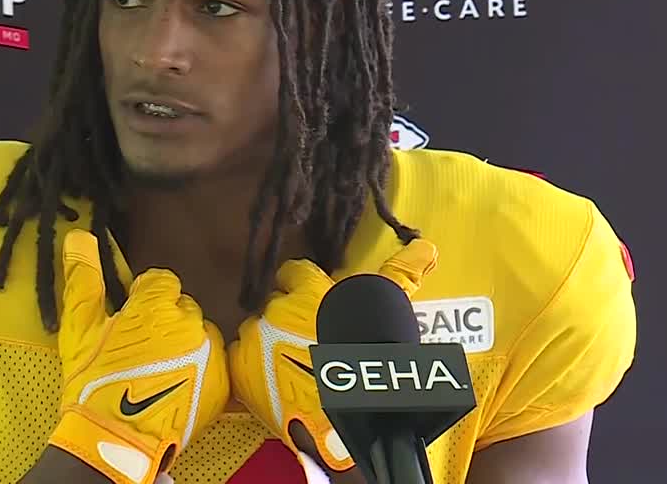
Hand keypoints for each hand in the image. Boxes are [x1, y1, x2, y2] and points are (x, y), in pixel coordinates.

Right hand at [48, 230, 229, 483]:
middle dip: (164, 322)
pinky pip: (214, 362)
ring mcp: (210, 353)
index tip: (130, 320)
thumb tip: (79, 235)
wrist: (116, 440)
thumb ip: (83, 279)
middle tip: (140, 350)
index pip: (161, 281)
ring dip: (184, 344)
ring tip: (159, 372)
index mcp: (157, 304)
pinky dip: (200, 369)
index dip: (143, 299)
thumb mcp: (80, 329)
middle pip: (181, 307)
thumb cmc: (94, 382)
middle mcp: (191, 321)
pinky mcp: (222, 382)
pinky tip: (177, 386)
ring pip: (199, 334)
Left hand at [227, 241, 438, 471]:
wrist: (343, 418)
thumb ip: (400, 276)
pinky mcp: (240, 368)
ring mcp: (254, 338)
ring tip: (290, 363)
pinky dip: (252, 364)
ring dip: (269, 340)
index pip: (294, 272)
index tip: (312, 301)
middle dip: (287, 317)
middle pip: (275, 303)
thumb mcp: (385, 314)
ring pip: (256, 329)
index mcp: (307, 291)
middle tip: (307, 340)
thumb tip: (426, 247)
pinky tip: (272, 378)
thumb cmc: (367, 364)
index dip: (303, 286)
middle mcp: (276, 308)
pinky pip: (240, 355)